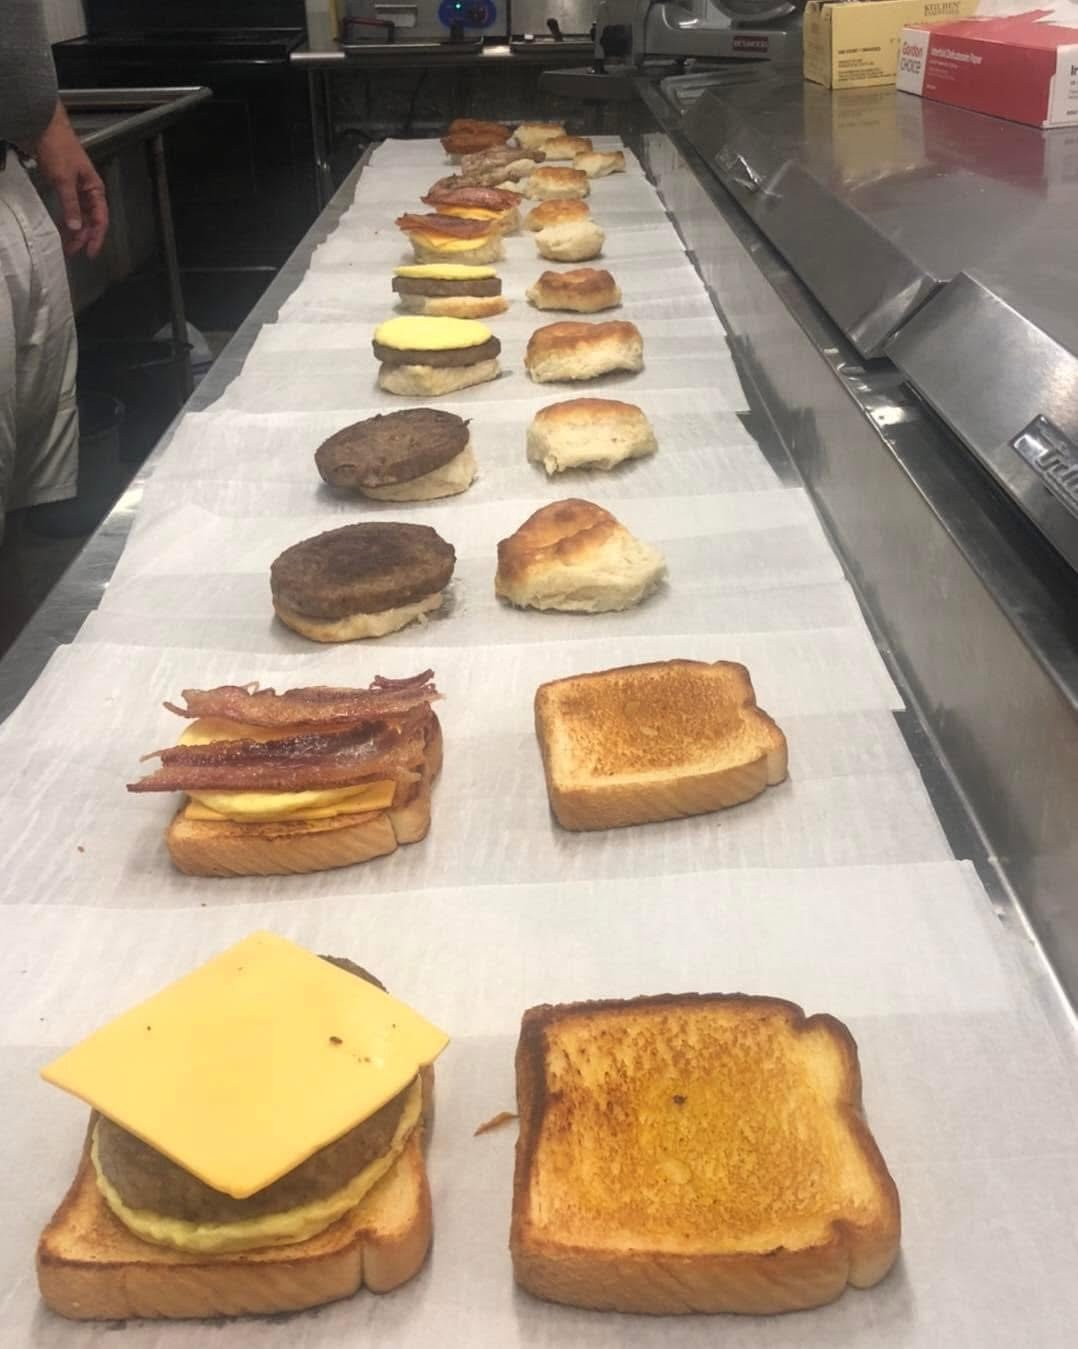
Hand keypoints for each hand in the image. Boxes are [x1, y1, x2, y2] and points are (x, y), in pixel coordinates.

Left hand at [32, 101, 108, 258]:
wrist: (43, 125)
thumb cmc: (58, 148)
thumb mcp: (64, 179)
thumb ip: (70, 204)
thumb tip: (76, 227)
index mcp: (95, 188)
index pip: (100, 219)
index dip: (96, 237)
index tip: (89, 252)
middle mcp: (88, 190)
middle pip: (90, 220)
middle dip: (82, 237)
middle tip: (72, 251)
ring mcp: (76, 188)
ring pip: (79, 215)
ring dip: (73, 230)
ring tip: (65, 243)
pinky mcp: (63, 185)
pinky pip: (68, 207)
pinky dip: (66, 218)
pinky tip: (60, 227)